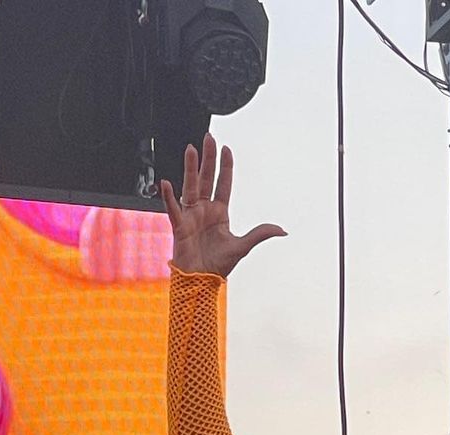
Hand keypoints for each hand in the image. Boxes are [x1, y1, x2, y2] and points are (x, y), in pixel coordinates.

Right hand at [161, 132, 285, 276]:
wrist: (201, 280)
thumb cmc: (219, 265)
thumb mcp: (243, 246)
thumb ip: (260, 234)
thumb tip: (282, 230)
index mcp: (219, 213)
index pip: (223, 184)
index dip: (225, 167)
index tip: (226, 149)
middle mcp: (204, 210)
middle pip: (206, 179)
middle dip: (208, 159)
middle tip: (209, 138)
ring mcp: (191, 216)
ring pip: (190, 186)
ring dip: (191, 168)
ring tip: (191, 150)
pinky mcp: (180, 226)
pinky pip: (173, 208)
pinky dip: (169, 197)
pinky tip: (168, 183)